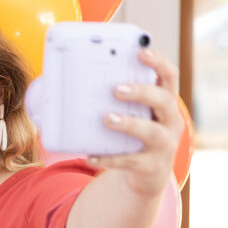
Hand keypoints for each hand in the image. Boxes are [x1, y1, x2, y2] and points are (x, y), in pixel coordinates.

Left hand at [90, 49, 182, 196]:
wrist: (146, 175)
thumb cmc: (131, 134)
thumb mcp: (130, 114)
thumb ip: (110, 98)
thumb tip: (56, 83)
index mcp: (164, 102)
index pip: (170, 76)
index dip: (158, 62)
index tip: (141, 51)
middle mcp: (170, 121)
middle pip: (164, 101)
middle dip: (141, 92)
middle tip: (115, 89)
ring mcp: (164, 145)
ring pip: (151, 132)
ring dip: (128, 123)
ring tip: (107, 118)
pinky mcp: (151, 166)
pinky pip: (130, 161)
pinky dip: (109, 158)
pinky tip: (91, 156)